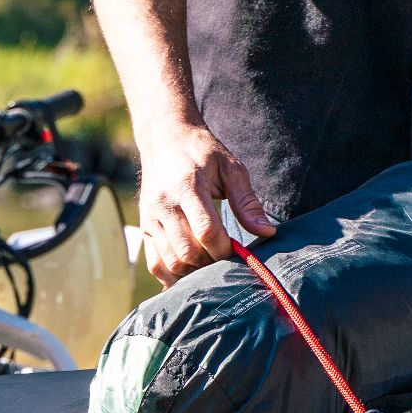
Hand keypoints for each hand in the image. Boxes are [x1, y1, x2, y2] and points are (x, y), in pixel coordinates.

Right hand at [136, 124, 272, 284]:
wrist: (164, 137)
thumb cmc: (202, 152)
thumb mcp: (230, 167)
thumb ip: (247, 201)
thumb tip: (267, 232)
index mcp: (187, 186)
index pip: (206, 231)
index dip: (226, 248)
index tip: (238, 249)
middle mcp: (163, 204)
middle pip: (188, 251)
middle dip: (212, 262)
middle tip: (226, 257)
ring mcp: (150, 218)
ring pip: (171, 261)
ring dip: (194, 271)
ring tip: (211, 262)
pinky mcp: (144, 227)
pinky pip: (154, 263)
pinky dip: (173, 275)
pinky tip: (191, 270)